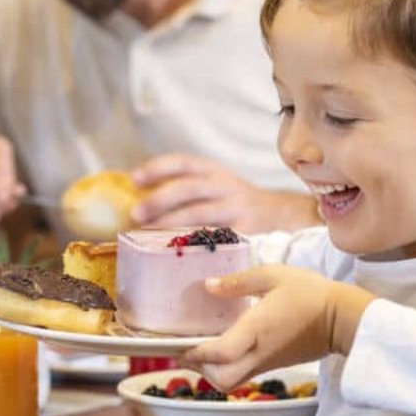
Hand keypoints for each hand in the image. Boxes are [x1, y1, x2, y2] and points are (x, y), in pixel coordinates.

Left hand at [131, 154, 319, 232]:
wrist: (282, 215)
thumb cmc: (234, 203)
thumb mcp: (214, 185)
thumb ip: (184, 188)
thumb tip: (135, 200)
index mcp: (214, 172)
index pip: (183, 163)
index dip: (158, 168)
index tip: (133, 179)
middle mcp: (225, 186)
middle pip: (190, 188)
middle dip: (160, 199)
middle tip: (135, 213)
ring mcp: (237, 209)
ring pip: (201, 214)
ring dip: (172, 223)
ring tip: (148, 232)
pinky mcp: (247, 233)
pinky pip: (218, 239)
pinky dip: (196, 245)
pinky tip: (178, 253)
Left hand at [180, 265, 374, 390]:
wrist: (344, 318)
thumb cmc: (311, 293)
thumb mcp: (273, 275)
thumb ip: (239, 281)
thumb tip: (208, 286)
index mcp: (256, 329)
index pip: (220, 353)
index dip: (196, 353)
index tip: (181, 345)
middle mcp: (259, 352)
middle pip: (222, 379)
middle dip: (200, 370)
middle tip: (187, 351)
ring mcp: (268, 362)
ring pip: (232, 381)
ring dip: (212, 371)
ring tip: (202, 350)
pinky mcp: (276, 364)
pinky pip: (245, 374)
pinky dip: (228, 367)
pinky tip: (224, 348)